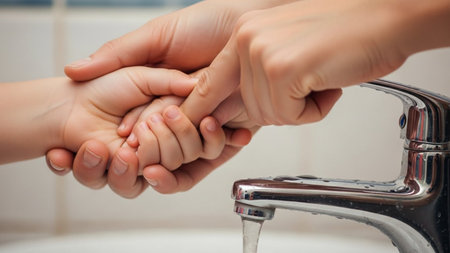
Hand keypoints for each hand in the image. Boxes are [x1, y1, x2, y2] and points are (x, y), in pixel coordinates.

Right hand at [47, 0, 289, 195]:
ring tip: (188, 124)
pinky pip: (219, 147)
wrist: (246, 24)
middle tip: (154, 139)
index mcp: (157, 93)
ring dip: (184, 144)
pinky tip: (215, 129)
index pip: (138, 122)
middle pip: (163, 141)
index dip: (132, 131)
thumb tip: (72, 71)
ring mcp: (205, 118)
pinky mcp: (231, 125)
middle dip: (157, 145)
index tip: (123, 138)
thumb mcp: (156, 36)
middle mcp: (181, 110)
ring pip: (188, 149)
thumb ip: (118, 55)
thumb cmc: (204, 23)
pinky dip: (216, 144)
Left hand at [181, 0, 449, 125]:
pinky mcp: (283, 70)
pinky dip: (315, 110)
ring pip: (270, 115)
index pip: (209, 82)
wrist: (385, 19)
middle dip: (282, 108)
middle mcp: (246, 41)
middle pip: (248, 108)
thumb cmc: (343, 35)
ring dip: (301, 108)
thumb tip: (240, 110)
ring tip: (321, 79)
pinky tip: (328, 84)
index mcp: (243, 35)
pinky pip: (292, 117)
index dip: (201, 109)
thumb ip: (256, 75)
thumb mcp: (286, 50)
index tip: (190, 126)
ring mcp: (262, 54)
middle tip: (309, 84)